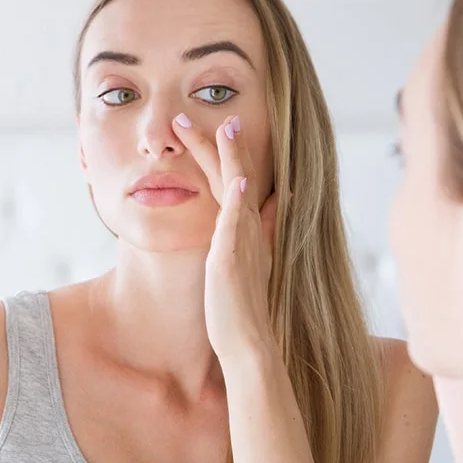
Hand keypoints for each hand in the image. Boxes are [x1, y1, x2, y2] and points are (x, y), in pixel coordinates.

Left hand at [172, 113, 279, 361]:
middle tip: (211, 116)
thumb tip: (242, 228)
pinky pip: (236, 224)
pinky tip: (237, 177)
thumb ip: (239, 246)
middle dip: (223, 145)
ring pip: (238, 190)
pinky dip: (238, 199)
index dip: (232, 155)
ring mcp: (244, 244)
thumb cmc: (237, 313)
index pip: (240, 184)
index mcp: (248, 232)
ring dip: (230, 157)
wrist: (248, 346)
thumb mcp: (239, 271)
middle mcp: (250, 232)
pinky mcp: (232, 260)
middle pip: (238, 177)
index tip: (222, 129)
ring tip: (222, 126)